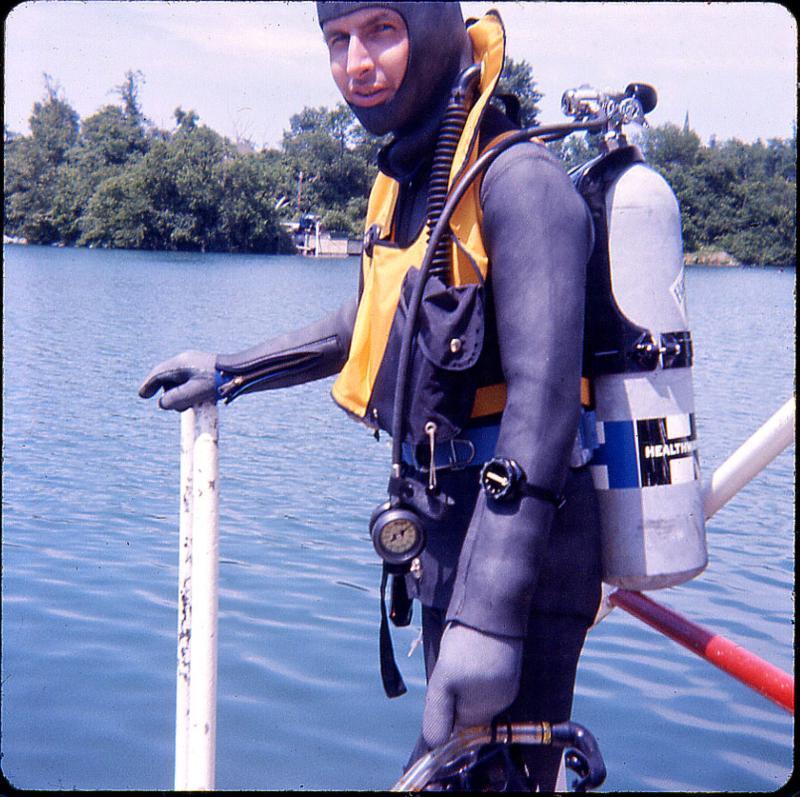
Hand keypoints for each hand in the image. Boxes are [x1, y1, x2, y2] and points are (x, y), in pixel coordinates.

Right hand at [138, 350, 220, 411]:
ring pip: (180, 380)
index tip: (142, 396)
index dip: (148, 385)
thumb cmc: (218, 381)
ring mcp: (196, 363)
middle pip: (168, 378)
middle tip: (176, 407)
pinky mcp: (205, 368)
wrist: (242, 371)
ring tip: (192, 404)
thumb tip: (162, 403)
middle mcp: (186, 360)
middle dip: (168, 393)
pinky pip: (191, 380)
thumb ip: (174, 399)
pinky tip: (199, 399)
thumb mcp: (193, 393)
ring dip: (181, 393)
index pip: (157, 374)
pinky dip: (190, 390)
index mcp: (180, 363)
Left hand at [422, 622, 522, 749]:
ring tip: (462, 655)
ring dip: (464, 680)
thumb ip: (438, 713)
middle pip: (468, 710)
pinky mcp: (508, 665)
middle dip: (454, 693)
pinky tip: (472, 651)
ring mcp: (507, 683)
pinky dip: (475, 668)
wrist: (494, 607)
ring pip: (476, 692)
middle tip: (450, 668)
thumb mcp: (444, 679)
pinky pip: (485, 678)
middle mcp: (501, 702)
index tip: (442, 689)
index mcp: (486, 710)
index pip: (459, 728)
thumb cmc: (467, 644)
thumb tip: (435, 744)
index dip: (445, 712)